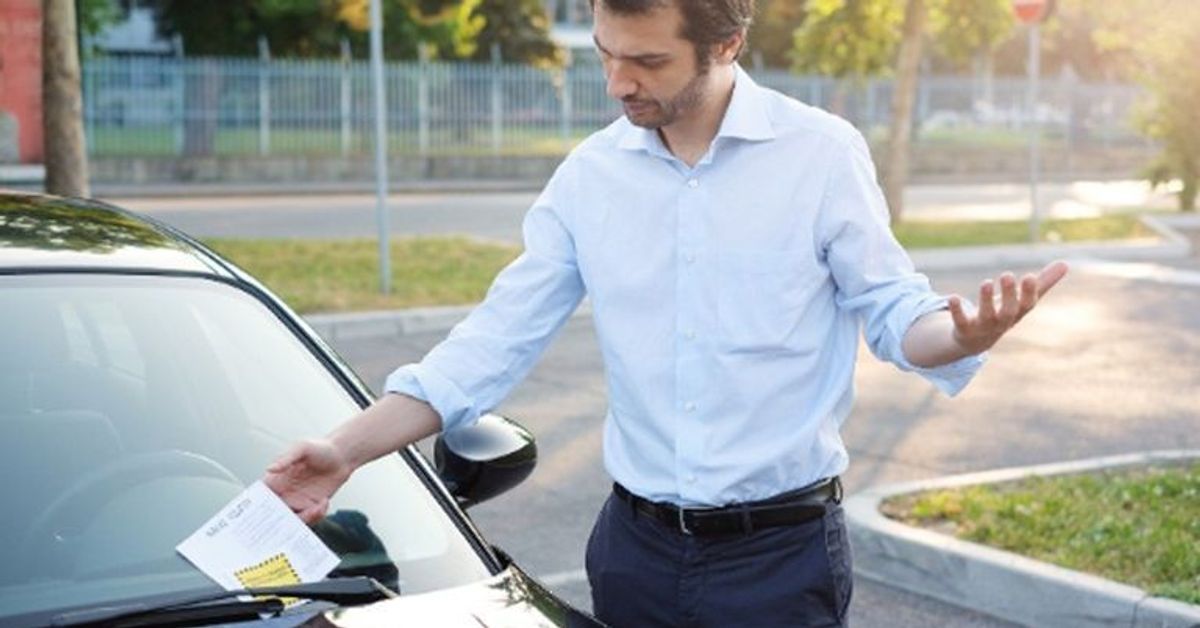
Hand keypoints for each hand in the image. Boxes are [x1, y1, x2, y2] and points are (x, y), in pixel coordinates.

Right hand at [264, 439, 353, 524]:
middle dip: (282, 522)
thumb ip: (286, 459)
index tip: (264, 516)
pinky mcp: (312, 506)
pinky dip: (317, 516)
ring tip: (318, 507)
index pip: (261, 497)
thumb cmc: (319, 447)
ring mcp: (298, 501)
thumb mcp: (302, 448)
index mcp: (276, 480)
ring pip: (293, 521)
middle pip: (275, 515)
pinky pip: (310, 519)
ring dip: (305, 518)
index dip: (258, 509)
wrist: (342, 456)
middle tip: (295, 518)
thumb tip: (270, 469)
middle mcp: (284, 493)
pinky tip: (324, 502)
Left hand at [948, 260, 1068, 354]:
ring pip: (986, 315)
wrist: (976, 342)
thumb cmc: (1003, 314)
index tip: (1029, 276)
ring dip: (985, 300)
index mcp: (1017, 313)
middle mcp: (1002, 322)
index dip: (1028, 292)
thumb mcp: (1022, 300)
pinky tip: (952, 297)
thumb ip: (1042, 283)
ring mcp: (983, 327)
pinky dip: (957, 310)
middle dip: (1008, 295)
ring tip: (985, 283)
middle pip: (1008, 311)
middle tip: (1006, 275)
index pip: (1027, 304)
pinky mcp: (964, 329)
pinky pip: (960, 320)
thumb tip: (1065, 264)